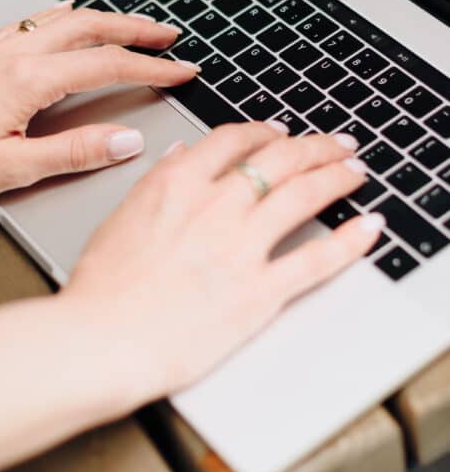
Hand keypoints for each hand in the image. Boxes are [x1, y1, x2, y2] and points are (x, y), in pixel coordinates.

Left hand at [0, 3, 196, 203]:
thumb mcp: (9, 170)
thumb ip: (73, 154)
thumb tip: (124, 141)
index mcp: (29, 81)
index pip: (107, 67)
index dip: (151, 69)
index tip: (182, 71)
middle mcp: (16, 56)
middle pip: (92, 28)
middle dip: (137, 29)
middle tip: (170, 35)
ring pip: (65, 20)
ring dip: (106, 19)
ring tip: (133, 25)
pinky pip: (35, 22)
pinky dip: (66, 17)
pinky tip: (69, 18)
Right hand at [62, 122, 383, 403]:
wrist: (104, 338)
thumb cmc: (102, 287)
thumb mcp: (120, 217)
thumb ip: (156, 181)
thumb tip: (178, 155)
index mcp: (178, 183)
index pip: (234, 140)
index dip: (265, 132)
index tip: (280, 134)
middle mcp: (215, 205)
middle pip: (279, 159)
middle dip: (315, 147)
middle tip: (336, 145)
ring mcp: (241, 246)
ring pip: (304, 195)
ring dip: (337, 176)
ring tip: (355, 171)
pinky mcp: (259, 292)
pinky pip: (317, 258)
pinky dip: (350, 240)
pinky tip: (368, 225)